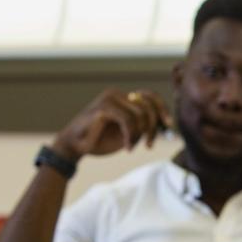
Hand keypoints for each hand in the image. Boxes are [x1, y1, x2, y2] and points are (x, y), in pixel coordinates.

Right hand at [51, 89, 170, 161]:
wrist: (73, 146)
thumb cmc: (100, 140)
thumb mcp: (127, 132)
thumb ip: (142, 125)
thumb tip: (165, 125)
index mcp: (123, 97)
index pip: (150, 96)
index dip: (162, 109)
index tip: (168, 125)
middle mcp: (117, 94)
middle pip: (148, 106)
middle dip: (153, 127)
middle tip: (149, 145)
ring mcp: (109, 99)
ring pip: (140, 114)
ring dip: (139, 135)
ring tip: (131, 147)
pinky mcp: (103, 108)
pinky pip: (128, 121)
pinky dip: (131, 136)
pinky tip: (127, 147)